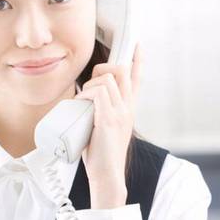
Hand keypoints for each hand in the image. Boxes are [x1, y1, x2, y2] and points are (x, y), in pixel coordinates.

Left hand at [74, 42, 142, 208]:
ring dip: (90, 85)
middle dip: (104, 68)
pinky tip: (81, 105)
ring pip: (107, 80)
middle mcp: (127, 107)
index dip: (137, 60)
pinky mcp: (109, 119)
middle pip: (122, 72)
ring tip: (83, 102)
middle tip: (90, 83)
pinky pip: (98, 93)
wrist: (107, 174)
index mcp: (128, 108)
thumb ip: (100, 111)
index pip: (136, 79)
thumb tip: (82, 99)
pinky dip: (85, 94)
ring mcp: (120, 112)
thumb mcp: (104, 126)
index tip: (138, 45)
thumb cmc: (101, 153)